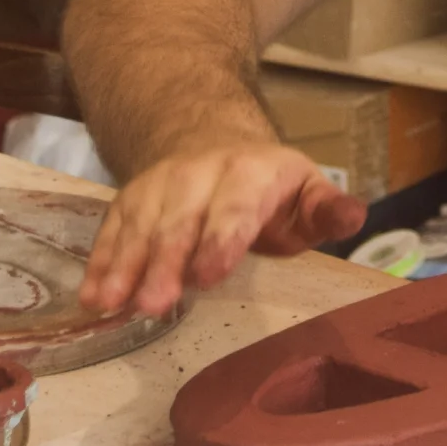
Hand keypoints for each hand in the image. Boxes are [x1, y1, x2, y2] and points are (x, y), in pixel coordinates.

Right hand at [79, 143, 365, 316]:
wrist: (213, 141)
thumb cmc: (271, 189)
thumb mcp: (308, 194)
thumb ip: (327, 211)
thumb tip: (352, 217)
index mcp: (254, 172)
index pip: (236, 207)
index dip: (221, 239)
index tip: (209, 275)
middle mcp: (201, 173)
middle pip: (181, 220)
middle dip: (167, 262)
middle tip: (154, 304)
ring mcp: (161, 184)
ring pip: (142, 223)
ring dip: (126, 264)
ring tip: (111, 303)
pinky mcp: (131, 198)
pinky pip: (114, 228)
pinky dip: (102, 260)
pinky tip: (93, 294)